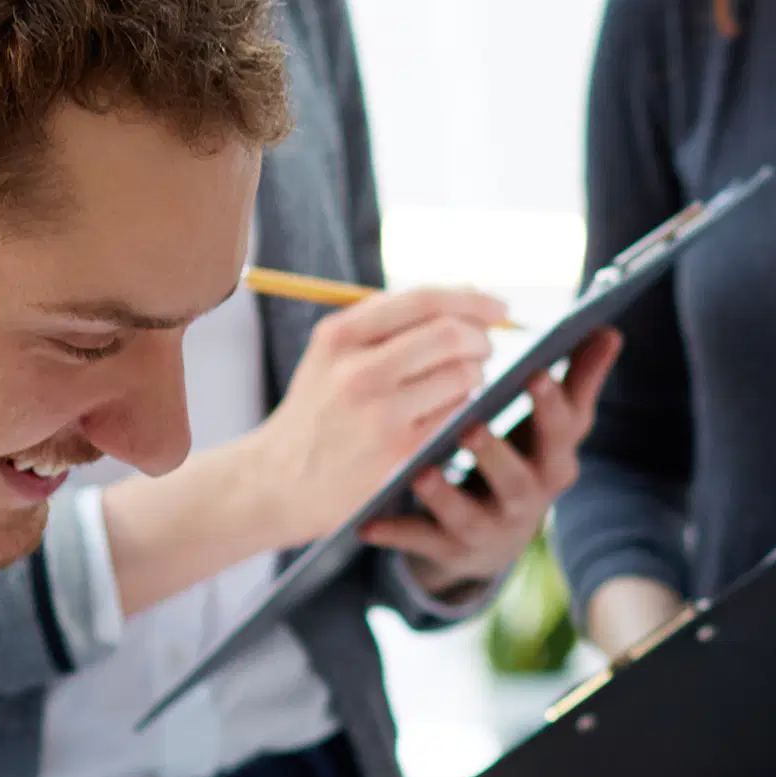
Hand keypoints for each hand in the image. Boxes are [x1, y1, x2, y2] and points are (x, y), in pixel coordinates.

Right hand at [231, 285, 507, 551]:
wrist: (277, 482)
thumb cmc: (319, 412)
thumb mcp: (332, 355)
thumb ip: (387, 322)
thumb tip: (466, 294)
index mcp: (340, 336)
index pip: (424, 300)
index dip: (472, 299)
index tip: (498, 307)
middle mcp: (358, 370)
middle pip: (452, 335)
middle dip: (482, 339)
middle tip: (485, 349)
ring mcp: (381, 413)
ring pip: (464, 375)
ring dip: (476, 376)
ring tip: (461, 384)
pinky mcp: (401, 450)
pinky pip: (458, 415)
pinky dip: (465, 410)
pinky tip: (449, 415)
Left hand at [364, 329, 617, 601]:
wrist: (491, 537)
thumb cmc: (520, 461)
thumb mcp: (550, 428)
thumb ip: (577, 380)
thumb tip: (610, 330)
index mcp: (554, 461)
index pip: (562, 433)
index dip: (551, 406)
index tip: (534, 372)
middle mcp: (527, 500)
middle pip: (519, 482)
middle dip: (497, 455)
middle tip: (471, 425)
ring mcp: (488, 529)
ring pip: (469, 516)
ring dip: (446, 496)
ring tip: (421, 471)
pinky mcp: (451, 551)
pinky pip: (422, 543)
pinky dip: (395, 533)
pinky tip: (368, 522)